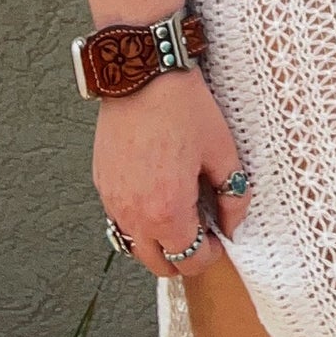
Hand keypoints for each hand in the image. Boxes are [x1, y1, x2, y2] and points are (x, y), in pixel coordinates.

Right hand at [93, 66, 250, 280]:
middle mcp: (134, 214)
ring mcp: (113, 200)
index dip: (211, 255)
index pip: (189, 261)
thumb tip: (233, 224)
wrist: (142, 73)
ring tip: (178, 214)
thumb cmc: (183, 107)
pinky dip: (137, 220)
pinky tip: (155, 194)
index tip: (220, 237)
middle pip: (158, 263)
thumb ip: (233, 195)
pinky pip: (118, 219)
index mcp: (167, 211)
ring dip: (157, 241)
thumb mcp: (222, 150)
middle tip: (201, 230)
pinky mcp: (101, 183)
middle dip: (183, 255)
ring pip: (134, 245)